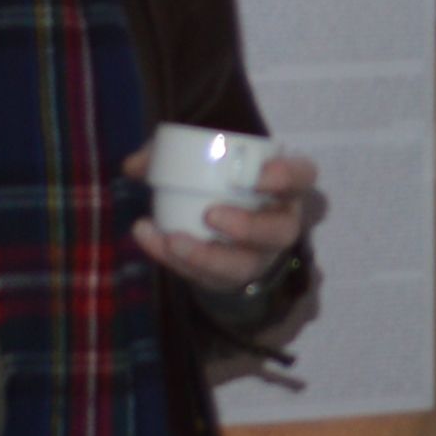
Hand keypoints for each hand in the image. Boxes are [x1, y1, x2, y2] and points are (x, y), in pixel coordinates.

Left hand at [129, 149, 322, 291]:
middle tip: (211, 215)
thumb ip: (168, 155)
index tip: (258, 175)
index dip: (286, 177)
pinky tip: (150, 239)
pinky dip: (175, 261)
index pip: (301, 177)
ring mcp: (257, 256)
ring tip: (173, 239)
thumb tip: (134, 165)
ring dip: (208, 256)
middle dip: (248, 226)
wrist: (221, 230)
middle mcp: (279, 223)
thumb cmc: (218, 185)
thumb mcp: (202, 162)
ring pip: (245, 265)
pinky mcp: (230, 279)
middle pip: (281, 231)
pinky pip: (207, 277)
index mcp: (283, 186)